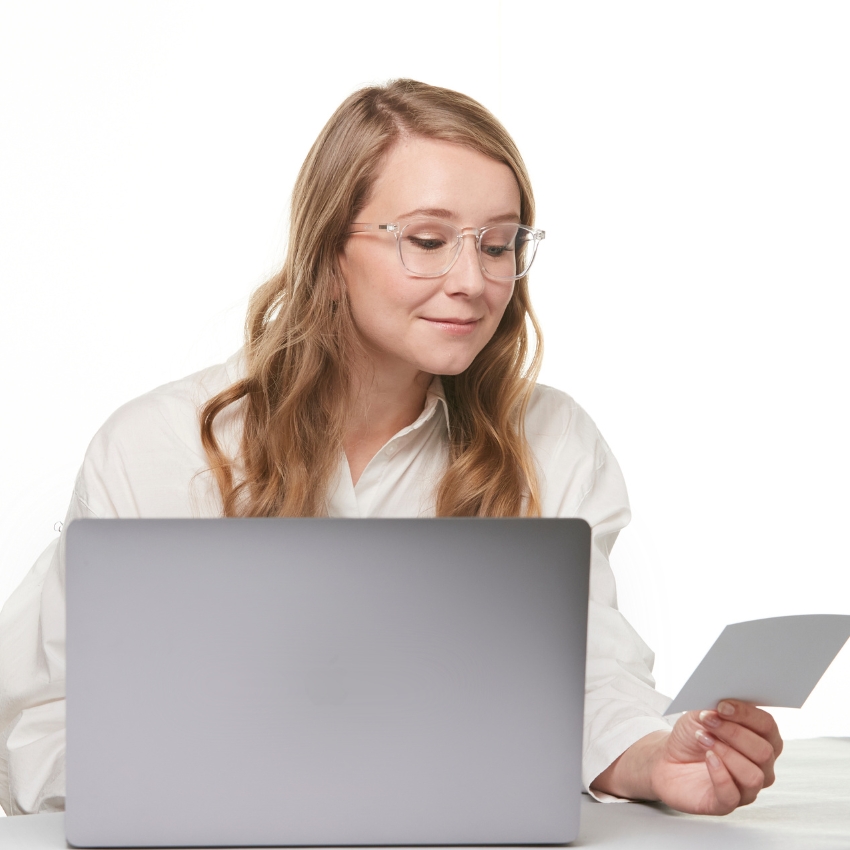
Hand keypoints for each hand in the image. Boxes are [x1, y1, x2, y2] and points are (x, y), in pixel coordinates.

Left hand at [651, 700, 782, 813]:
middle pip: (764, 752)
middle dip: (734, 732)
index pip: (768, 727)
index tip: (723, 705)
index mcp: (761, 740)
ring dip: (726, 753)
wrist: (668, 758)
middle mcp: (760, 767)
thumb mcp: (701, 714)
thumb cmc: (692, 735)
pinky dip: (720, 774)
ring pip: (753, 776)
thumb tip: (725, 700)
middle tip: (708, 720)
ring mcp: (745, 788)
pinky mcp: (725, 804)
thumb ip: (716, 707)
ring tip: (703, 738)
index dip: (748, 715)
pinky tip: (708, 758)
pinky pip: (732, 795)